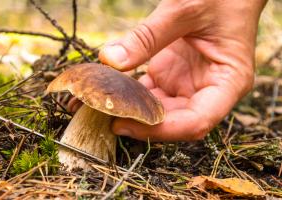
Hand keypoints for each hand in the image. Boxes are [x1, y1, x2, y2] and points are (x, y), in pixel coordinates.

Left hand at [99, 0, 266, 140]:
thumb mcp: (184, 10)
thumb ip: (148, 37)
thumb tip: (110, 60)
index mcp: (228, 82)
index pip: (196, 121)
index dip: (162, 130)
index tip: (126, 125)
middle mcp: (207, 90)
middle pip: (173, 121)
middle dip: (138, 123)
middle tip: (101, 117)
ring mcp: (187, 84)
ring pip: (156, 110)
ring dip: (129, 110)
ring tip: (97, 106)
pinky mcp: (170, 75)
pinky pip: (147, 92)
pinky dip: (127, 94)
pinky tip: (106, 90)